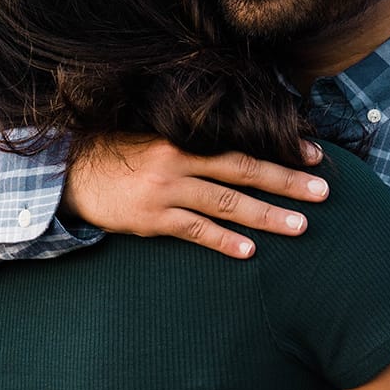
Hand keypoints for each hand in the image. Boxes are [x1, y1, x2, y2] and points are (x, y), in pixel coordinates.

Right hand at [63, 134, 325, 258]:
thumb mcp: (151, 139)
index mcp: (181, 137)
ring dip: (266, 215)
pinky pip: (195, 231)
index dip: (278, 149)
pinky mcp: (151, 218)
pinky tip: (249, 251)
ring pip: (226, 203)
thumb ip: (188, 144)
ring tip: (300, 226)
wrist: (65, 174)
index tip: (314, 155)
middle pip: (242, 170)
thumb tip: (232, 151)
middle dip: (286, 181)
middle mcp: (177, 160)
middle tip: (323, 191)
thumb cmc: (113, 155)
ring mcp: (165, 190)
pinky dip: (223, 241)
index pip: (240, 142)